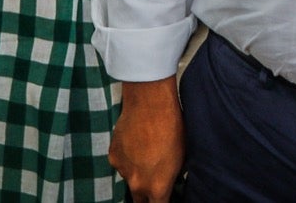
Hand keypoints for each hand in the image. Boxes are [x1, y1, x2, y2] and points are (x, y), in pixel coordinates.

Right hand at [112, 78, 184, 202]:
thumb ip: (172, 175)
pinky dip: (128, 157)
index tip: (165, 197)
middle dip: (147, 196)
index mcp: (157, 187)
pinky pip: (121, 162)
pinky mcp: (112, 155)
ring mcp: (122, 170)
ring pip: (130, 178)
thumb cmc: (173, 127)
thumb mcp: (182, 155)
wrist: (150, 103)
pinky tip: (136, 141)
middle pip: (140, 201)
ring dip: (137, 172)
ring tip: (147, 151)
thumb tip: (170, 179)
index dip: (163, 202)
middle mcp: (137, 184)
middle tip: (155, 180)